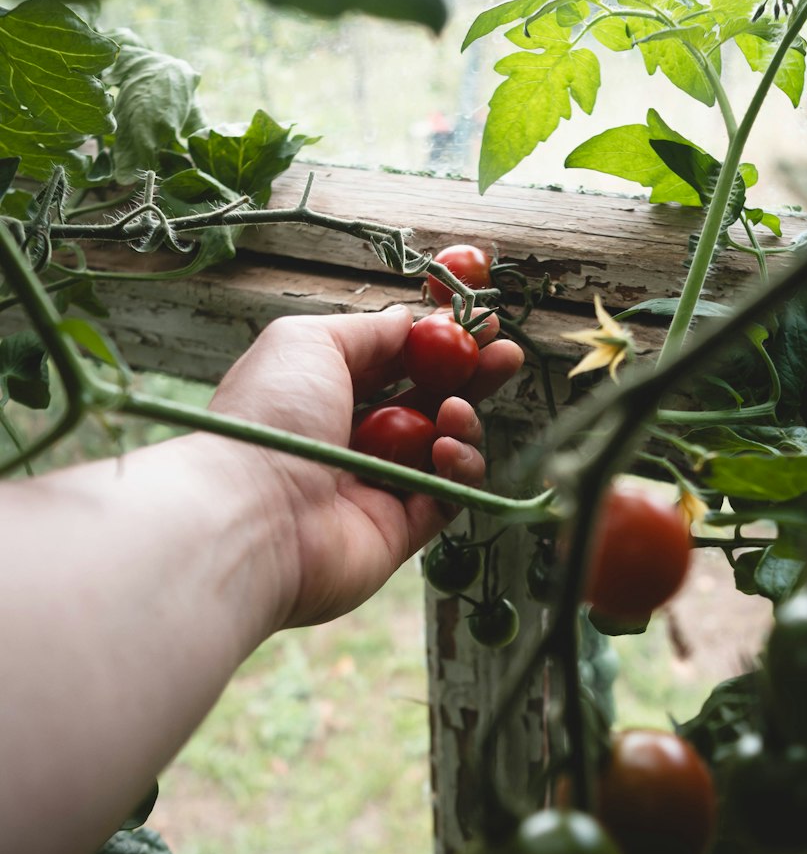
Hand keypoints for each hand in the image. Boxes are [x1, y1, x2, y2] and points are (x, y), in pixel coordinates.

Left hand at [206, 305, 522, 626]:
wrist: (250, 513)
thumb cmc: (269, 417)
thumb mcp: (307, 342)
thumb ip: (366, 330)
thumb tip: (408, 320)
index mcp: (324, 394)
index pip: (395, 364)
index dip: (440, 344)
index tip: (481, 325)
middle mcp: (350, 441)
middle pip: (430, 403)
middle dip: (472, 378)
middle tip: (509, 356)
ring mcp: (375, 488)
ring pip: (443, 449)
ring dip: (462, 423)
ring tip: (455, 412)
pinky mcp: (397, 532)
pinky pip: (446, 497)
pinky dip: (457, 469)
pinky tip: (446, 446)